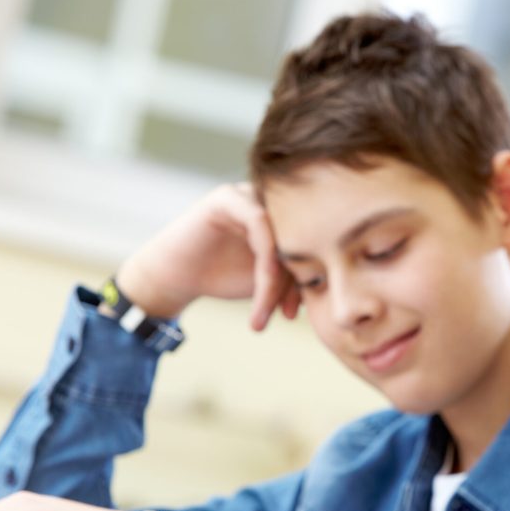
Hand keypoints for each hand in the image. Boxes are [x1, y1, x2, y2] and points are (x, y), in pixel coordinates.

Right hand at [115, 183, 299, 329]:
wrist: (176, 277)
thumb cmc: (223, 276)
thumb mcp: (269, 282)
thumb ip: (297, 277)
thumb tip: (333, 286)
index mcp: (283, 218)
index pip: (310, 247)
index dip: (306, 283)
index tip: (293, 315)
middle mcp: (268, 202)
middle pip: (299, 242)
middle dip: (294, 285)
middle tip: (285, 315)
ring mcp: (249, 195)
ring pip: (282, 238)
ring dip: (276, 281)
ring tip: (264, 312)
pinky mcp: (228, 197)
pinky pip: (261, 226)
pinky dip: (265, 264)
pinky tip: (259, 292)